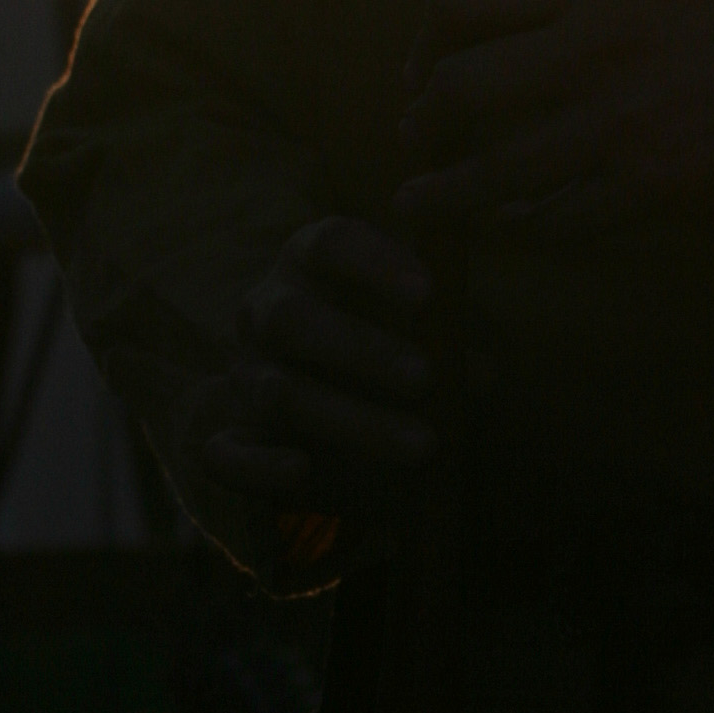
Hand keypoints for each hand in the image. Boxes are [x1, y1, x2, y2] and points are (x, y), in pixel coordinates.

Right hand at [195, 217, 436, 511]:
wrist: (321, 402)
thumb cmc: (383, 338)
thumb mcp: (420, 328)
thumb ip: (450, 338)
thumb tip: (486, 374)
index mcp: (309, 260)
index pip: (330, 241)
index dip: (376, 263)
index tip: (430, 292)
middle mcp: (266, 310)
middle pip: (294, 319)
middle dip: (361, 349)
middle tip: (427, 377)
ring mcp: (244, 374)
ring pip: (277, 392)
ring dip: (349, 419)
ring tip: (421, 444)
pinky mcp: (230, 438)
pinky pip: (227, 453)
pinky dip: (260, 465)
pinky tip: (301, 471)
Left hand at [393, 0, 713, 235]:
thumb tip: (494, 24)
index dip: (423, 37)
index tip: (423, 66)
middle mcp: (592, 46)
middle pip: (460, 87)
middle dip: (421, 121)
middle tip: (415, 138)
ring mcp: (619, 122)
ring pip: (495, 171)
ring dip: (446, 195)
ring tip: (420, 204)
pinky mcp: (649, 185)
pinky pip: (559, 221)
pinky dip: (524, 229)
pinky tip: (510, 228)